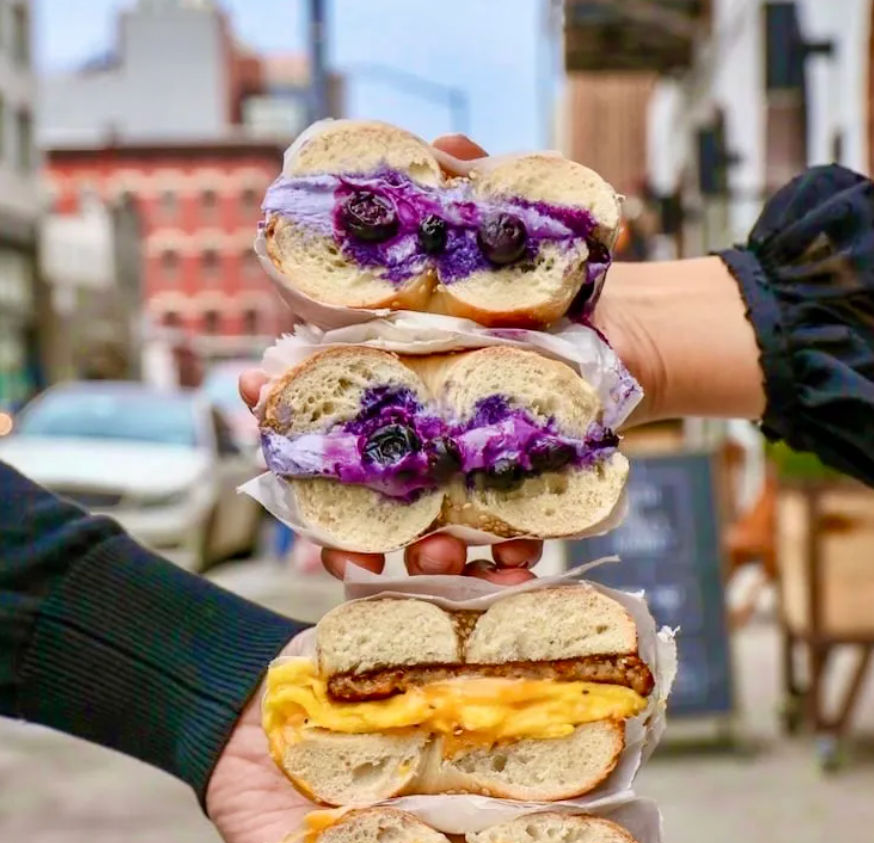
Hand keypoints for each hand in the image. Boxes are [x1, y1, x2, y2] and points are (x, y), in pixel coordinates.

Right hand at [238, 179, 542, 587]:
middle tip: (344, 552)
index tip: (257, 388)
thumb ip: (473, 191)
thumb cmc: (550, 290)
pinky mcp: (499, 496)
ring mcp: (451, 467)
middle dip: (332, 524)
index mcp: (390, 369)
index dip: (274, 391)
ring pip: (410, 528)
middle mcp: (408, 426)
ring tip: (436, 561)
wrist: (618, 340)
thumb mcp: (509, 237)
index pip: (313, 385)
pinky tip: (513, 567)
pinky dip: (495, 563)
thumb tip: (451, 152)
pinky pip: (485, 544)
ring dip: (411, 555)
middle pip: (345, 485)